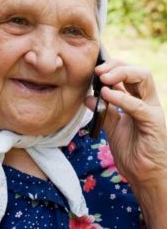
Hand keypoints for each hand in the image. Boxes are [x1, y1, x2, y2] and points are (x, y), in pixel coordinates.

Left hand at [85, 59, 166, 186]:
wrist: (144, 176)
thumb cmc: (132, 152)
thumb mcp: (113, 127)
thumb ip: (103, 111)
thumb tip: (88, 97)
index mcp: (138, 101)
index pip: (129, 75)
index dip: (113, 68)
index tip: (95, 71)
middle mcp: (147, 101)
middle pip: (137, 71)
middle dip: (117, 65)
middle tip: (98, 70)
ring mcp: (152, 110)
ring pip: (143, 78)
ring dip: (121, 73)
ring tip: (103, 77)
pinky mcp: (154, 122)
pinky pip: (137, 105)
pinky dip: (121, 97)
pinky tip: (106, 94)